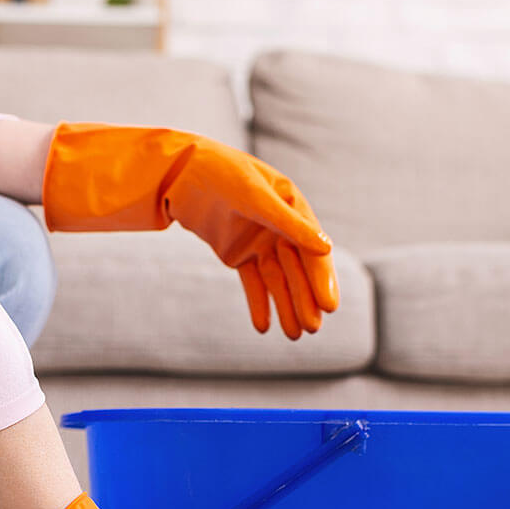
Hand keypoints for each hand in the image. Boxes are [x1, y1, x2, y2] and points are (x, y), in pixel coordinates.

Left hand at [41, 123, 338, 339]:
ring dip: (286, 306)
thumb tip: (326, 247)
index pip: (313, 249)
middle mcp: (281, 227)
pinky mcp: (237, 254)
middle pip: (297, 270)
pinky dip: (258, 304)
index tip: (329, 306)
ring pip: (277, 280)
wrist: (180, 172)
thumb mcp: (255, 196)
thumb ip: (289, 223)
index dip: (322, 278)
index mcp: (294, 207)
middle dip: (305, 299)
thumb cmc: (222, 173)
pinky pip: (252, 283)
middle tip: (312, 329)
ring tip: (294, 335)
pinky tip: (263, 327)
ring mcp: (259, 242)